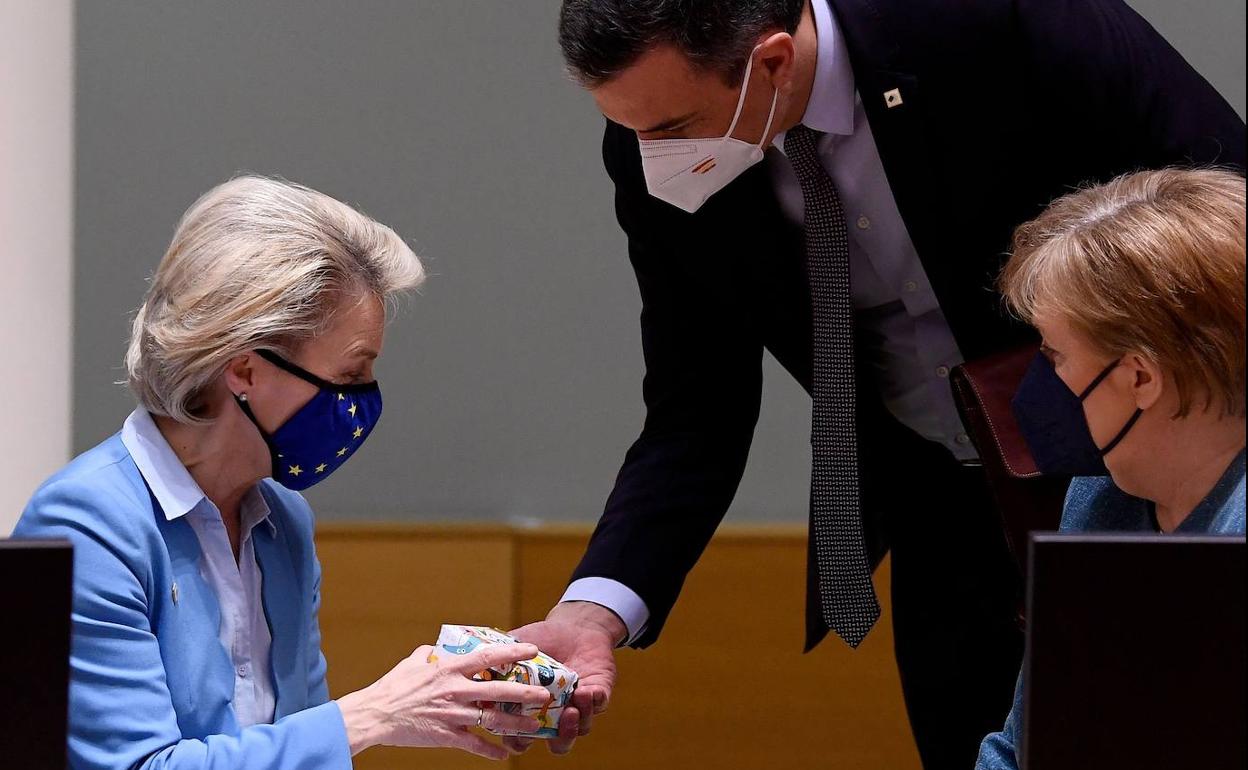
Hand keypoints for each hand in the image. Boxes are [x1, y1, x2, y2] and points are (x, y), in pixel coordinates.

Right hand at [337, 643, 553, 759]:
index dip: (511, 652)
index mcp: (449, 668)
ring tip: (535, 724)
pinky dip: (490, 751)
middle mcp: (455, 690)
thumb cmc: (393, 686)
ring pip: (491, 720)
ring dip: (515, 723)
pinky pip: (473, 745)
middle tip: (545, 693)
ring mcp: (452, 714)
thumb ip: (431, 653)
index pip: (487, 657)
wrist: (374, 714)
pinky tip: (504, 754)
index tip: (531, 648)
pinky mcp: (445, 735)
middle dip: (524, 692)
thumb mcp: (413, 662)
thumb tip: (438, 648)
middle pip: (497, 690)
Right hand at [504, 602, 623, 755]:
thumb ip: (496, 661)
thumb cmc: (543, 637)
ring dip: (578, 721)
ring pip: (581, 728)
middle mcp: (556, 712)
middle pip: (557, 741)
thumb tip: (473, 667)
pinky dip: (594, 702)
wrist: (573, 623)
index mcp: (533, 707)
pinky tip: (587, 690)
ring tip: (574, 700)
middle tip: (555, 719)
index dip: (519, 740)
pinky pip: (599, 705)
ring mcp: (578, 705)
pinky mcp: (598, 694)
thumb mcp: (515, 648)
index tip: (518, 733)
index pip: (522, 735)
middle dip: (559, 736)